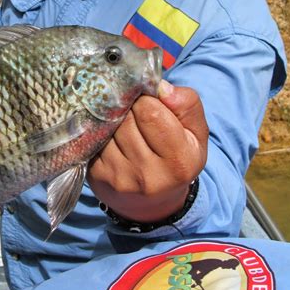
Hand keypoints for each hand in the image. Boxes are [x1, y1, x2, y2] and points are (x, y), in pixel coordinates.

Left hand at [87, 80, 208, 222]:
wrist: (152, 202)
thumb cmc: (176, 156)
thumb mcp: (195, 132)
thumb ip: (186, 104)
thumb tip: (160, 87)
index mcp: (179, 161)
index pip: (150, 112)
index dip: (146, 99)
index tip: (148, 101)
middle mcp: (149, 175)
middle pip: (126, 117)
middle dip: (129, 107)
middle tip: (135, 112)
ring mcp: (120, 178)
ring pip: (107, 126)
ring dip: (113, 118)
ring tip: (124, 125)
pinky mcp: (98, 177)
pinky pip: (94, 138)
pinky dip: (101, 132)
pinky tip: (111, 138)